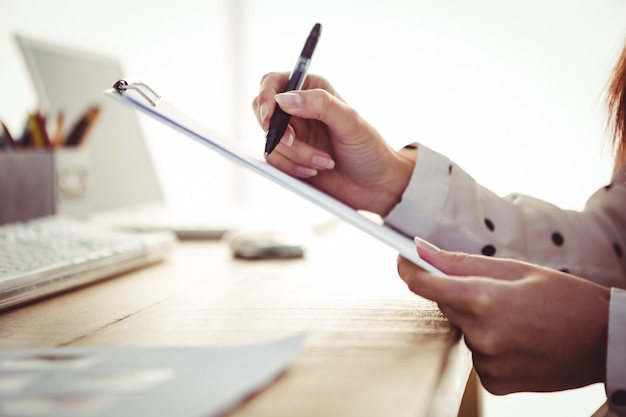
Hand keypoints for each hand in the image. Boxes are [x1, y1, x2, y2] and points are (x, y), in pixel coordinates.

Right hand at [252, 72, 414, 216]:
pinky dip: (293, 168)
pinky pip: (275, 162)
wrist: (375, 185)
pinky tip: (314, 170)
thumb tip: (285, 99)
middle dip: (276, 130)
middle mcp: (298, 111)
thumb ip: (319, 104)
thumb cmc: (369, 149)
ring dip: (295, 155)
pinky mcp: (289, 159)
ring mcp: (292, 136)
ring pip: (271, 141)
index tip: (269, 115)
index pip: (274, 82)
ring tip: (324, 161)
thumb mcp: (350, 121)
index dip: (266, 96)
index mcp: (312, 90)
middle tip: (293, 140)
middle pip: (263, 112)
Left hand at [397, 238, 610, 394]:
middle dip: (459, 293)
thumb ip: (461, 262)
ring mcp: (487, 362)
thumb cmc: (565, 298)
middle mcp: (480, 334)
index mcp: (483, 299)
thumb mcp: (515, 269)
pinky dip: (488, 344)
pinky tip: (516, 340)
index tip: (403, 261)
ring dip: (477, 320)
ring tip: (515, 318)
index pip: (424, 284)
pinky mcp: (494, 382)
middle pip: (445, 305)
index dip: (409, 269)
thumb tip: (420, 250)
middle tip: (494, 292)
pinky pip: (476, 355)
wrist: (604, 343)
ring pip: (462, 330)